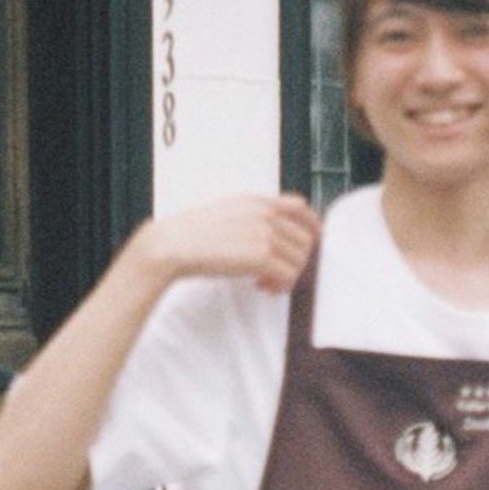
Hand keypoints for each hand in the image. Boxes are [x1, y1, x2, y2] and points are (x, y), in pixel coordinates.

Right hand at [132, 193, 320, 292]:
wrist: (173, 245)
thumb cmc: (193, 234)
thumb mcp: (227, 213)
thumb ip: (252, 218)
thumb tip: (271, 235)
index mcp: (257, 201)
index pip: (300, 206)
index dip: (312, 224)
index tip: (315, 239)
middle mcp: (265, 214)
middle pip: (304, 239)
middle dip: (297, 260)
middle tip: (278, 274)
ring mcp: (264, 234)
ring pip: (299, 261)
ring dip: (287, 276)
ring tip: (266, 283)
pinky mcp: (260, 256)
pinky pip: (288, 276)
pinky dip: (279, 287)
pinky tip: (262, 288)